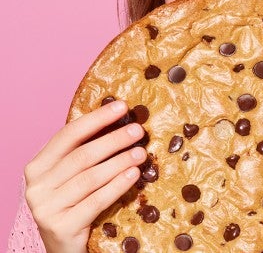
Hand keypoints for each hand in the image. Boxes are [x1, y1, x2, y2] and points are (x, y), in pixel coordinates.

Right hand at [24, 101, 146, 252]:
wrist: (64, 247)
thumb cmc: (73, 205)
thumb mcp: (72, 177)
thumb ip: (85, 153)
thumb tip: (120, 121)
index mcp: (38, 166)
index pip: (68, 135)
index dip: (97, 119)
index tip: (122, 106)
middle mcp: (37, 185)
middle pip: (82, 155)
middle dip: (114, 140)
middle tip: (138, 131)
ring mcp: (46, 208)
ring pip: (90, 177)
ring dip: (119, 162)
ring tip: (141, 153)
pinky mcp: (61, 227)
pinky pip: (96, 201)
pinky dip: (117, 186)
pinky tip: (134, 175)